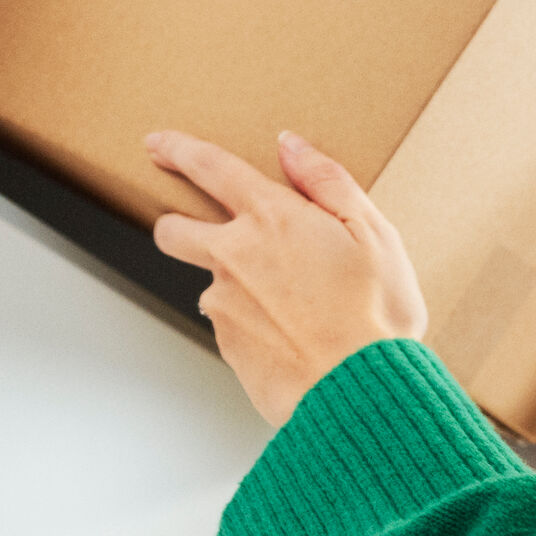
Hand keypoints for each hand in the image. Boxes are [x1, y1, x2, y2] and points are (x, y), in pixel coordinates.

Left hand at [149, 130, 428, 426]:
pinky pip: (230, 324)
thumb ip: (328, 181)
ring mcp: (224, 304)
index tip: (159, 144)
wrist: (361, 392)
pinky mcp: (228, 345)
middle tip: (211, 233)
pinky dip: (253, 323)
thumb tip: (292, 146)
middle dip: (178, 223)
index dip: (179, 149)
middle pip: (173, 229)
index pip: (209, 168)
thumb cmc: (376, 315)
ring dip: (236, 285)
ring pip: (211, 283)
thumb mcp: (375, 233)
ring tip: (295, 306)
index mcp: (272, 218)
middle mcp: (234, 256)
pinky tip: (294, 335)